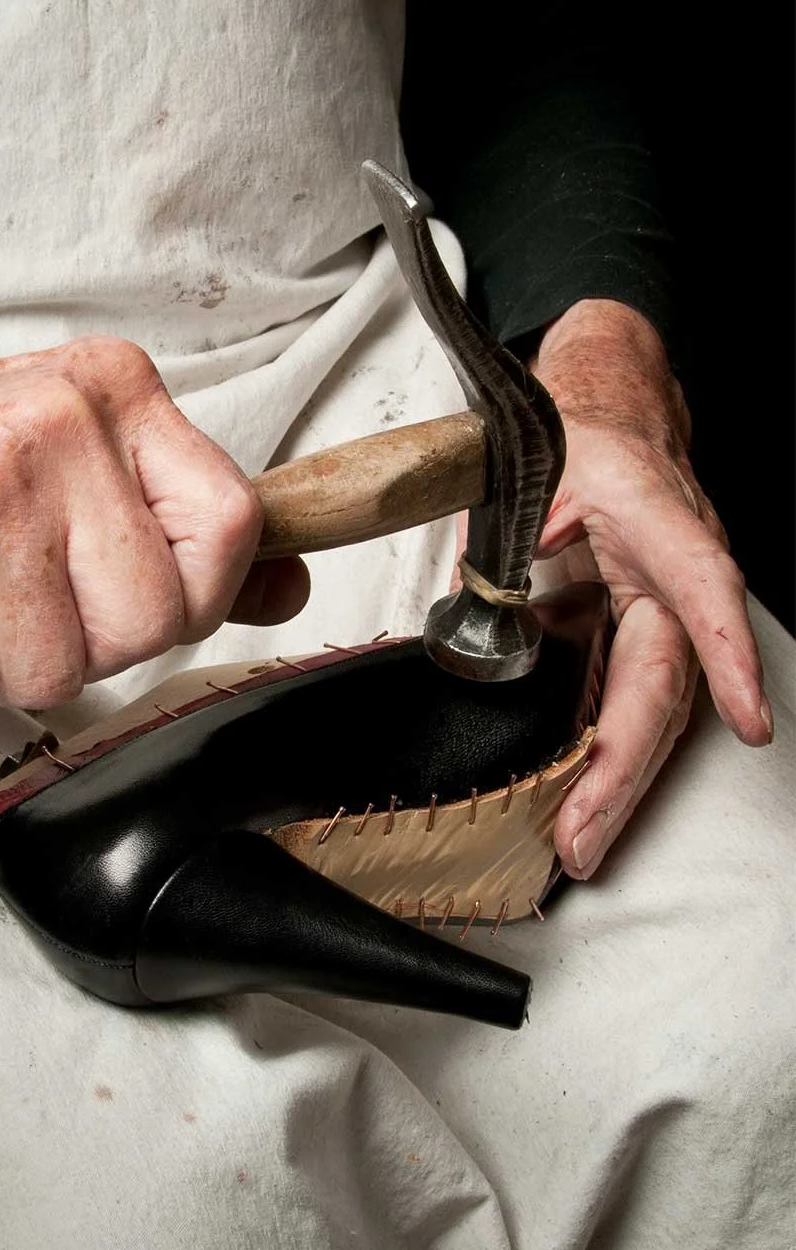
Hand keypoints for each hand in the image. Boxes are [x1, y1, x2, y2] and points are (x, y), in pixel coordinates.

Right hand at [0, 337, 308, 714]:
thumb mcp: (89, 465)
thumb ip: (191, 532)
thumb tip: (288, 589)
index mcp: (120, 395)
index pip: (232, 524)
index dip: (199, 595)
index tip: (144, 596)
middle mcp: (61, 423)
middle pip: (152, 619)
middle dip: (92, 648)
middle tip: (34, 609)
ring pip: (57, 667)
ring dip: (6, 668)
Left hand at [456, 300, 770, 879]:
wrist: (608, 407)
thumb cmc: (573, 429)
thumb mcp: (523, 460)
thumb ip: (509, 529)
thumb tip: (497, 604)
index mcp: (653, 511)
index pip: (701, 580)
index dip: (728, 652)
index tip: (752, 718)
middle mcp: (673, 566)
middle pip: (667, 678)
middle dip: (626, 766)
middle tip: (585, 837)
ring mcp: (663, 602)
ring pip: (652, 702)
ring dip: (616, 778)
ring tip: (580, 841)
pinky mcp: (638, 625)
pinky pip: (629, 696)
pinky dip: (606, 751)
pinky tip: (580, 801)